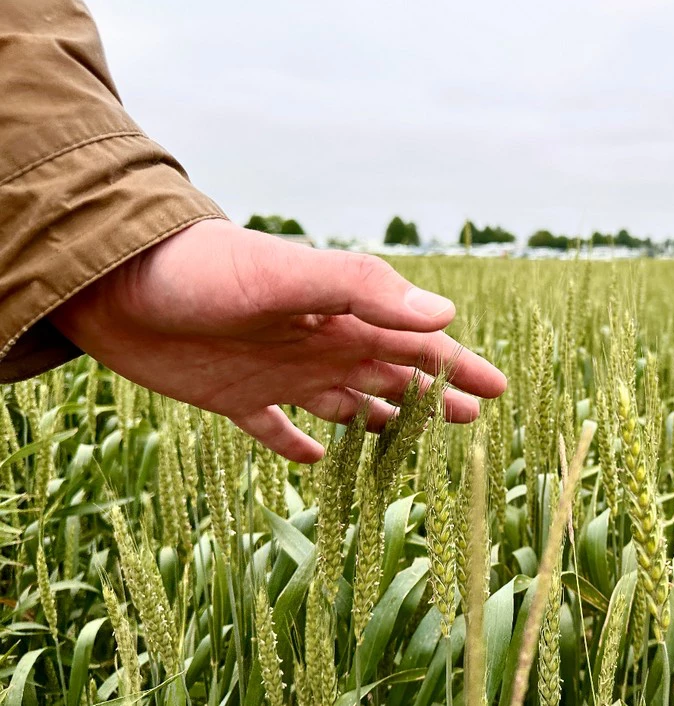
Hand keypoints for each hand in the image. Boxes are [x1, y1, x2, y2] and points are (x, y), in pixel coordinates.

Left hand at [49, 219, 506, 462]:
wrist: (113, 282)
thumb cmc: (204, 272)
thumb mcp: (288, 275)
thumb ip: (364, 289)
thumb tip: (444, 316)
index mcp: (342, 317)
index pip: (416, 343)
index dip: (459, 365)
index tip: (498, 388)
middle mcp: (320, 345)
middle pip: (391, 377)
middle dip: (433, 396)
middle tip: (472, 420)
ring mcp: (279, 373)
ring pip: (346, 404)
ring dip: (381, 421)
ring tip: (410, 443)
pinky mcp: (234, 398)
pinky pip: (276, 430)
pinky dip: (298, 445)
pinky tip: (313, 461)